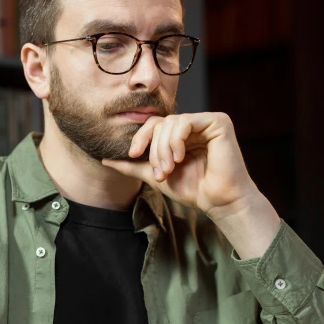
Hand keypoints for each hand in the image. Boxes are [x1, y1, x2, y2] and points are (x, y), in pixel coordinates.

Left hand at [102, 112, 255, 221]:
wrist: (218, 202)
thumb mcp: (156, 176)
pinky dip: (177, 140)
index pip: (153, 125)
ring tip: (169, 169)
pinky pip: (186, 121)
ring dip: (164, 148)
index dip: (140, 138)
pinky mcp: (218, 122)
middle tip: (160, 172)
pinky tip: (179, 157)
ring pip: (170, 123)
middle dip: (154, 149)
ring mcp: (206, 122)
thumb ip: (133, 166)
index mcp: (180, 134)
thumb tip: (105, 159)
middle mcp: (194, 125)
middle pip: (159, 123)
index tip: (133, 155)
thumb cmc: (194, 190)